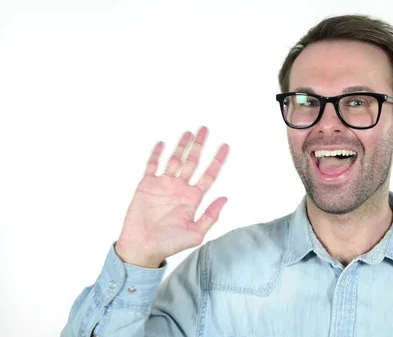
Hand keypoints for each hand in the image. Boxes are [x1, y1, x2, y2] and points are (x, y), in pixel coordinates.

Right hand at [115, 127, 228, 267]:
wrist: (142, 247)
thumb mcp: (196, 234)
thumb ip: (210, 216)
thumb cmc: (168, 244)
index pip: (209, 175)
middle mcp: (180, 189)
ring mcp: (163, 185)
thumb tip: (225, 199)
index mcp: (193, 198)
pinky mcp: (147, 185)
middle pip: (193, 162)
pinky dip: (157, 154)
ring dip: (182, 146)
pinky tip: (162, 143)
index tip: (225, 146)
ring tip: (189, 132)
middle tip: (205, 130)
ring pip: (175, 160)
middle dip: (200, 146)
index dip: (217, 160)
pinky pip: (152, 166)